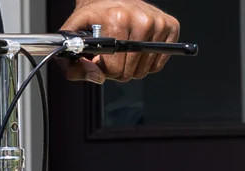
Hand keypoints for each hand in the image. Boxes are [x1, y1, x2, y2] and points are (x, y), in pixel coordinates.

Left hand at [60, 1, 179, 83]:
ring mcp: (158, 22)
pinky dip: (147, 62)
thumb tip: (97, 78)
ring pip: (145, 70)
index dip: (104, 71)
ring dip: (132, 68)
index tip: (100, 58)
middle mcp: (142, 19)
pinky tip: (137, 49)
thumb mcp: (73, 38)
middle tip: (112, 55)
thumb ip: (74, 66)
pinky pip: (159, 63)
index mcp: (118, 19)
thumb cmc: (92, 18)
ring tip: (123, 51)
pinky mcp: (171, 26)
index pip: (115, 70)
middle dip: (118, 70)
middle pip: (130, 72)